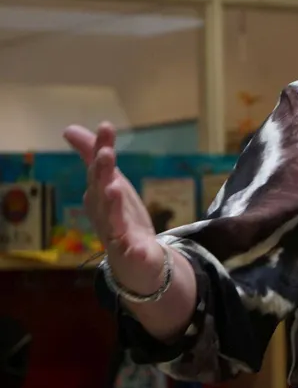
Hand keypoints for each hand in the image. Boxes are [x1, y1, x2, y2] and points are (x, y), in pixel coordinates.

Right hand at [63, 122, 162, 293]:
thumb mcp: (111, 183)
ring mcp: (117, 235)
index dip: (100, 148)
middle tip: (106, 153)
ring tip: (115, 188)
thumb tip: (68, 129)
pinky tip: (139, 246)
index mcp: (99, 194)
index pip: (99, 168)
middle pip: (101, 191)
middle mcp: (103, 213)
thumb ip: (94, 156)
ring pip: (112, 219)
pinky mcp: (132, 254)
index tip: (106, 126)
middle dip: (102, 172)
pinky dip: (135, 249)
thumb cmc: (120, 217)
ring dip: (112, 204)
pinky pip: (132, 251)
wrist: (134, 261)